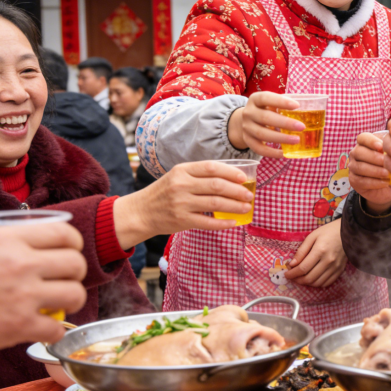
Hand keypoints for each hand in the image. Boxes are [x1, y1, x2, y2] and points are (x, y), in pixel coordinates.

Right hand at [0, 224, 86, 369]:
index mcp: (7, 240)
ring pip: (76, 294)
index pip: (64, 233)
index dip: (73, 243)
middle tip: (65, 280)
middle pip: (76, 263)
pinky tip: (41, 329)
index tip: (70, 252)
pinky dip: (54, 330)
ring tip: (58, 304)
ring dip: (71, 300)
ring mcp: (23, 295)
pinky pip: (58, 327)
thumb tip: (18, 234)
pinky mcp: (20, 326)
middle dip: (75, 273)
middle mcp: (20, 264)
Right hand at [114, 161, 255, 247]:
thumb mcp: (177, 176)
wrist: (140, 212)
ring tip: (246, 207)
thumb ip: (199, 175)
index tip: (244, 178)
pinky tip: (234, 222)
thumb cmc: (164, 193)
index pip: (211, 167)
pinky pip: (208, 222)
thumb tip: (231, 178)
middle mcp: (181, 185)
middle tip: (249, 195)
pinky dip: (223, 222)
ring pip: (215, 203)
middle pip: (216, 185)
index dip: (231, 172)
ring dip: (235, 206)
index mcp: (182, 170)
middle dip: (237, 190)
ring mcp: (181, 203)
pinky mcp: (182, 220)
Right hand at [227, 92, 304, 158]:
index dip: (281, 102)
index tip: (297, 106)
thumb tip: (308, 110)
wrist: (245, 120)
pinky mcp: (247, 140)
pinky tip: (284, 153)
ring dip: (281, 138)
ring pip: (262, 134)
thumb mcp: (271, 103)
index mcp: (255, 99)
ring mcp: (246, 127)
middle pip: (266, 118)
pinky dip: (272, 152)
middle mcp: (248, 113)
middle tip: (301, 127)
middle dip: (285, 123)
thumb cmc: (265, 110)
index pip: (266, 98)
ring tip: (297, 140)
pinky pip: (259, 149)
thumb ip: (284, 104)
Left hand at [286, 219, 346, 287]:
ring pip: (317, 283)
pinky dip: (317, 284)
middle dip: (298, 280)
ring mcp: (335, 267)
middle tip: (292, 277)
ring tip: (301, 278)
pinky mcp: (340, 270)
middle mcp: (328, 261)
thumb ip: (302, 251)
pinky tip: (312, 279)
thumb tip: (292, 264)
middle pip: (309, 278)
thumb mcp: (312, 236)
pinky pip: (327, 283)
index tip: (287, 274)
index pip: (303, 268)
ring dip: (307, 283)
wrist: (348, 232)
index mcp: (320, 251)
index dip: (292, 274)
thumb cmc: (329, 232)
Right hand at [348, 132, 390, 213]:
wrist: (388, 186)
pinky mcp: (354, 181)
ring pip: (359, 167)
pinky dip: (375, 182)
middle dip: (374, 157)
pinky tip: (386, 182)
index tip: (382, 146)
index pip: (362, 138)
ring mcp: (353, 167)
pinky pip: (361, 181)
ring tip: (388, 174)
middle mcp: (356, 153)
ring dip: (375, 170)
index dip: (371, 141)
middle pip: (359, 152)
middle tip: (387, 162)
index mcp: (366, 143)